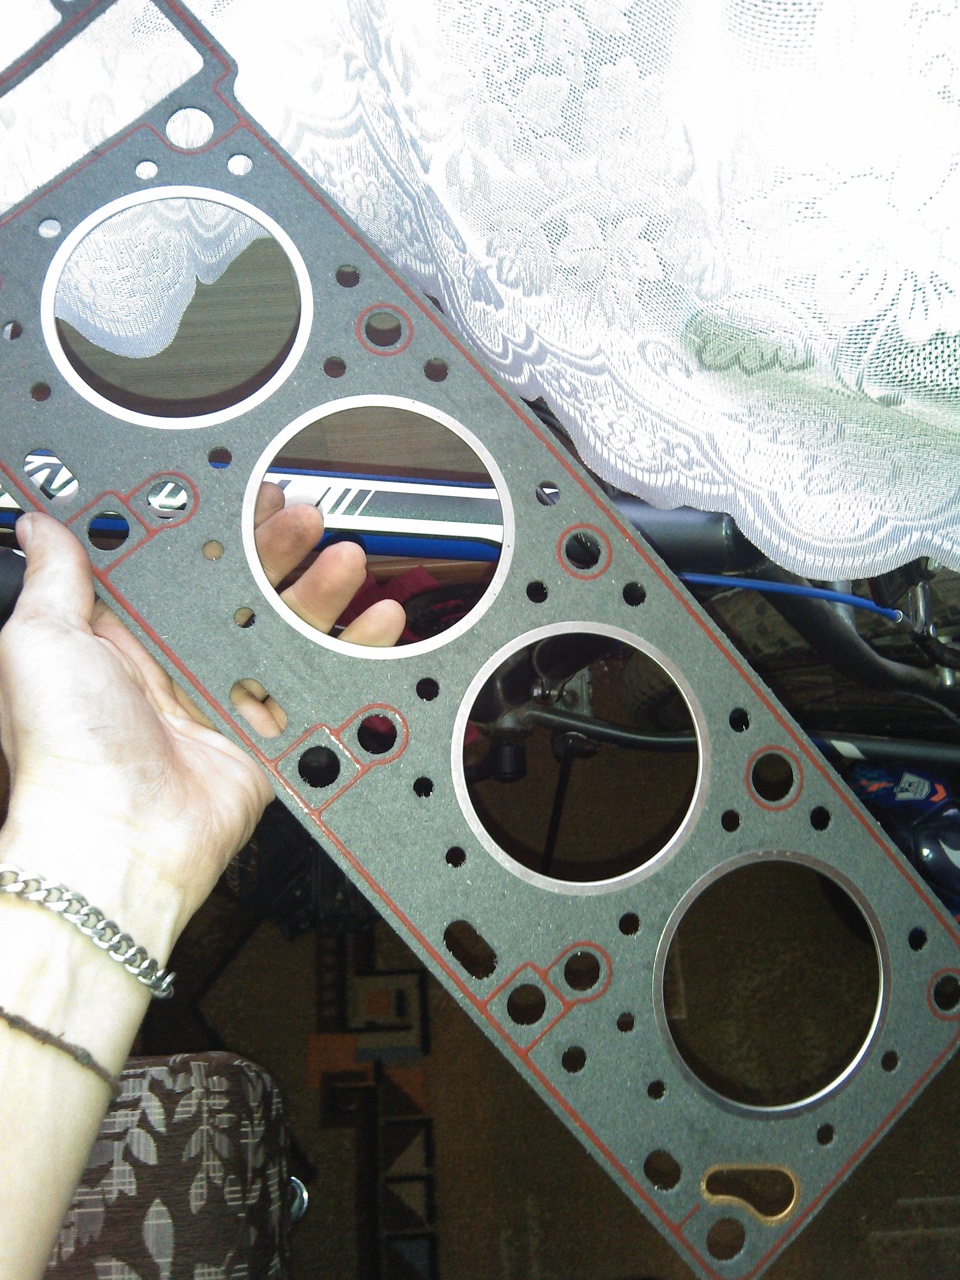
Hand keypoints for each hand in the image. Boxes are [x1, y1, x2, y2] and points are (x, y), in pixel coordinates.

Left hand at [0, 489, 403, 947]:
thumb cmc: (69, 752)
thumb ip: (54, 577)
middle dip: (273, 547)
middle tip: (301, 516)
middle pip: (238, 588)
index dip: (209, 524)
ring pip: (281, 628)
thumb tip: (40, 524)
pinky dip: (349, 652)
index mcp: (122, 636)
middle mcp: (176, 662)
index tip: (239, 493)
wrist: (121, 837)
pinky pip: (313, 683)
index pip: (175, 562)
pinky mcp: (263, 731)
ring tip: (340, 558)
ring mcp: (222, 695)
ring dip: (315, 589)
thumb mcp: (39, 642)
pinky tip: (368, 623)